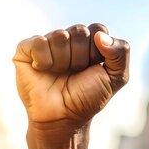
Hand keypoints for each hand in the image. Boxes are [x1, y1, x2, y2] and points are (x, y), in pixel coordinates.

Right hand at [13, 23, 128, 130]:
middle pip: (79, 31)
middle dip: (80, 58)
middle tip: (74, 74)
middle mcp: (67, 40)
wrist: (62, 119)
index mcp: (88, 42)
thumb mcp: (116, 78)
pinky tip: (42, 71)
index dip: (96, 52)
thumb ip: (121, 52)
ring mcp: (47, 44)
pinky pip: (39, 42)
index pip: (98, 29)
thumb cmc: (86, 99)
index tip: (92, 69)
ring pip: (59, 36)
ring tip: (58, 75)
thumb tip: (100, 36)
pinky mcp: (26, 50)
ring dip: (62, 61)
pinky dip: (44, 60)